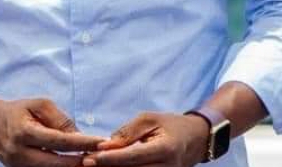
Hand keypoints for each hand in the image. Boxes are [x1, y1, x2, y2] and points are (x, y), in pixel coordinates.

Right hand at [0, 97, 106, 166]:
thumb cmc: (18, 110)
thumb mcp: (38, 104)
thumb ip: (59, 119)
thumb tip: (79, 135)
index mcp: (24, 132)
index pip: (58, 141)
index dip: (82, 143)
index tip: (101, 142)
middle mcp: (20, 154)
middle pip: (56, 164)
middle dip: (80, 162)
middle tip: (101, 156)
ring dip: (72, 166)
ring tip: (90, 160)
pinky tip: (74, 162)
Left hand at [83, 112, 208, 166]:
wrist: (196, 140)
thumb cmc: (171, 125)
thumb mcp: (150, 119)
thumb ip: (128, 132)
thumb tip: (106, 145)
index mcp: (165, 149)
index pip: (133, 157)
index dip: (111, 158)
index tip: (91, 158)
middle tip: (85, 163)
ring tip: (94, 164)